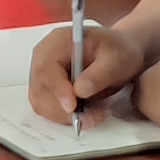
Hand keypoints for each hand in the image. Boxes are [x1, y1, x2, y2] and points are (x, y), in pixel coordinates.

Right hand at [31, 13, 157, 126]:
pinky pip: (48, 109)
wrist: (119, 55)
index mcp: (58, 41)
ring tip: (96, 115)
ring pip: (42, 103)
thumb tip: (80, 91)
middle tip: (91, 118)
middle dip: (63, 110)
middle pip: (40, 89)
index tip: (72, 107)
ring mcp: (43, 74)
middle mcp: (44, 57)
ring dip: (66, 117)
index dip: (57, 89)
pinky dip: (66, 118)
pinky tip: (88, 114)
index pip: (46, 67)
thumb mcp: (117, 59)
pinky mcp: (47, 90)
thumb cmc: (117, 52)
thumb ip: (99, 73)